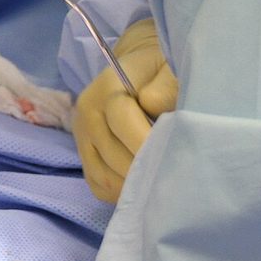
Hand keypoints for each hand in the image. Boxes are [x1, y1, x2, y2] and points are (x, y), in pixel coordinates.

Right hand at [72, 17, 176, 202]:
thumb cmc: (160, 70)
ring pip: (104, 176)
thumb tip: (151, 105)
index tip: (179, 156)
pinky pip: (98, 185)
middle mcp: (87, 113)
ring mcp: (82, 137)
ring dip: (134, 187)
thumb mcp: (169, 67)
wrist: (138, 72)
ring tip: (163, 185)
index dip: (149, 142)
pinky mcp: (83, 155)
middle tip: (177, 178)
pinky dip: (121, 193)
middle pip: (114, 155)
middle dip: (147, 170)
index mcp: (107, 87)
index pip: (122, 120)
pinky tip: (143, 187)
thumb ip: (166, 85)